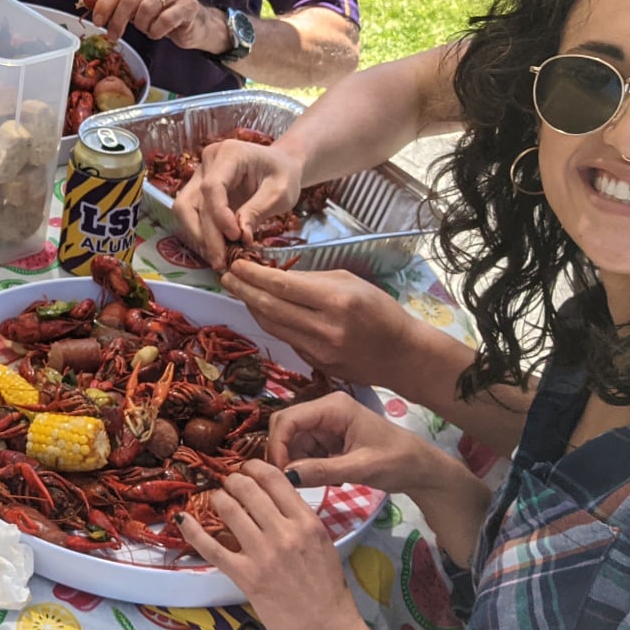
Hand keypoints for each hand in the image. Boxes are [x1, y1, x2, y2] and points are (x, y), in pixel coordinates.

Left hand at [88, 0, 225, 52]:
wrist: (194, 23)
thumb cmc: (162, 13)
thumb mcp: (136, 6)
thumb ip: (116, 3)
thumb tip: (89, 3)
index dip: (105, 5)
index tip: (98, 21)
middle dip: (117, 20)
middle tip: (113, 35)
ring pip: (146, 9)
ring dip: (142, 25)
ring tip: (147, 28)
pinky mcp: (188, 5)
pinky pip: (163, 20)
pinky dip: (156, 31)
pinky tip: (158, 31)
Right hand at [173, 136, 308, 262]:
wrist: (280, 166)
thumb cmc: (284, 174)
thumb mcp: (281, 192)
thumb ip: (258, 211)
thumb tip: (241, 236)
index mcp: (229, 154)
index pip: (212, 186)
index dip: (219, 215)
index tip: (235, 236)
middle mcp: (208, 161)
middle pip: (190, 201)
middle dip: (205, 235)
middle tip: (221, 261)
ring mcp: (200, 175)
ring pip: (184, 210)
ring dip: (198, 237)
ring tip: (218, 258)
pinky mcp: (199, 190)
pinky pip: (192, 215)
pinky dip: (202, 234)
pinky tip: (217, 249)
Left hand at [179, 461, 366, 629]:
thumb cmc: (330, 593)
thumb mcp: (323, 545)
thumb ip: (300, 521)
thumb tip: (275, 502)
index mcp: (307, 523)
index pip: (275, 479)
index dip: (255, 467)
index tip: (247, 469)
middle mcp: (284, 533)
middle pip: (248, 489)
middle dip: (233, 481)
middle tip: (229, 484)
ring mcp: (263, 554)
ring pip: (229, 510)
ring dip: (218, 499)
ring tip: (216, 500)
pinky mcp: (246, 577)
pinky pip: (212, 548)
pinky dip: (194, 531)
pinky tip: (182, 519)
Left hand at [219, 264, 415, 387]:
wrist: (402, 355)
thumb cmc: (380, 310)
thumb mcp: (351, 282)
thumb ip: (312, 279)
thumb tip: (276, 275)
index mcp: (336, 301)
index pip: (283, 286)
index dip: (254, 275)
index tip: (236, 264)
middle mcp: (324, 328)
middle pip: (270, 308)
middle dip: (243, 291)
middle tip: (226, 276)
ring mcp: (318, 351)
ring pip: (272, 326)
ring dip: (252, 307)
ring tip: (239, 290)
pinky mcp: (315, 364)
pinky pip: (286, 339)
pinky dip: (272, 322)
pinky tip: (265, 310)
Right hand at [267, 392, 453, 495]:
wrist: (421, 469)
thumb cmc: (397, 462)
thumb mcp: (361, 468)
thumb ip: (322, 470)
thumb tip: (287, 476)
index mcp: (333, 407)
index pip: (289, 419)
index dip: (278, 445)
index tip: (280, 474)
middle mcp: (325, 410)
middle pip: (287, 428)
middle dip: (284, 454)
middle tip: (291, 482)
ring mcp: (326, 424)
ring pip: (293, 442)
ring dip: (297, 463)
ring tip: (320, 482)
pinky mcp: (329, 439)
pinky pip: (305, 451)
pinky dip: (308, 467)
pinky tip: (328, 479)